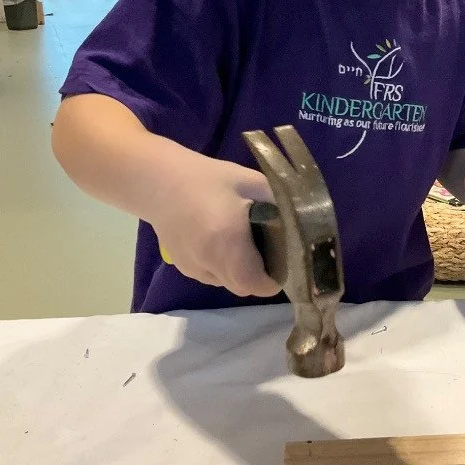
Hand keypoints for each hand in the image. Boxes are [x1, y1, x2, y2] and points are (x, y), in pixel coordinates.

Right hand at [150, 152, 280, 297]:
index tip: (282, 260)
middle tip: (266, 249)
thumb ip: (279, 203)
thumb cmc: (209, 178)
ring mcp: (193, 267)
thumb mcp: (251, 182)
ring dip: (239, 271)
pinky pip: (211, 276)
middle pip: (243, 287)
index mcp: (228, 241)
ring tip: (240, 241)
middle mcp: (209, 260)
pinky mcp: (183, 266)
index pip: (256, 284)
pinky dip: (221, 266)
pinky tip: (219, 240)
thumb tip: (306, 221)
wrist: (158, 181)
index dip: (273, 278)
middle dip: (258, 275)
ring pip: (226, 283)